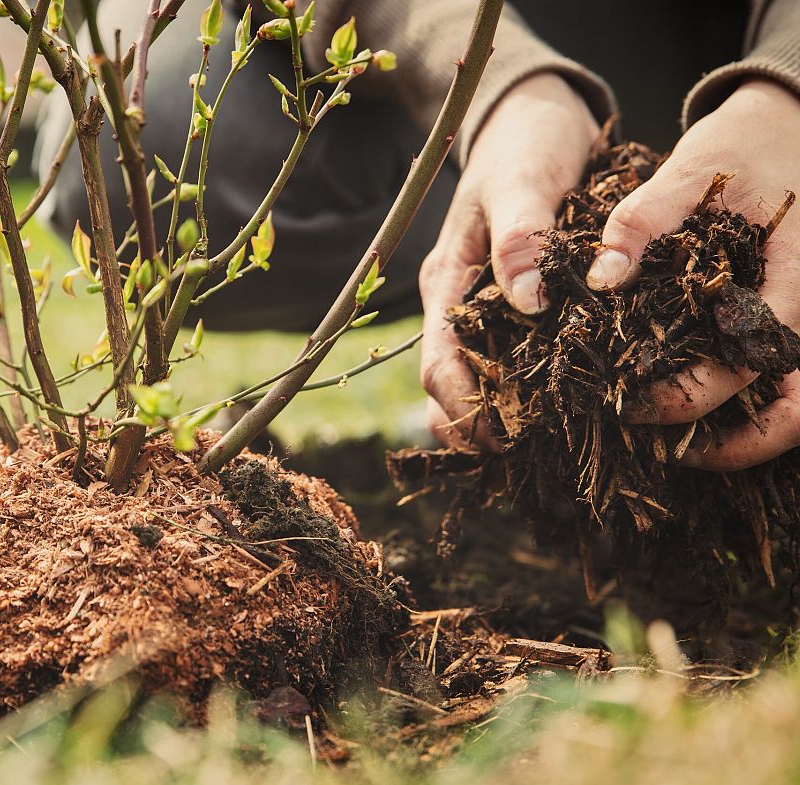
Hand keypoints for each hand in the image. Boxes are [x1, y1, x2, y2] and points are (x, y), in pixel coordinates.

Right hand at [420, 73, 598, 446]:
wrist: (533, 116)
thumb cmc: (524, 144)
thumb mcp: (522, 182)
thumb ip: (522, 238)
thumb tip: (527, 302)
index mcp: (448, 282)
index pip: (437, 364)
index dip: (461, 409)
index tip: (501, 438)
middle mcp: (459, 304)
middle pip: (449, 385)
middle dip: (477, 426)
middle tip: (526, 455)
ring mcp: (485, 306)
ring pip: (477, 379)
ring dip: (499, 415)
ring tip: (543, 444)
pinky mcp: (514, 304)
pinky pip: (511, 358)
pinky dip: (525, 389)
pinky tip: (560, 407)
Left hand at [585, 79, 799, 469]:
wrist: (787, 128)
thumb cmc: (743, 149)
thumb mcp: (690, 171)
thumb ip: (642, 222)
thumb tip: (600, 279)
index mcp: (795, 280)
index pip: (751, 363)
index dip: (690, 397)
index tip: (628, 402)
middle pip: (795, 413)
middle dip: (730, 446)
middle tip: (656, 449)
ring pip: (794, 410)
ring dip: (738, 439)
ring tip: (668, 446)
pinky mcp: (785, 323)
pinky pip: (776, 384)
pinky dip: (738, 411)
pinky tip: (682, 409)